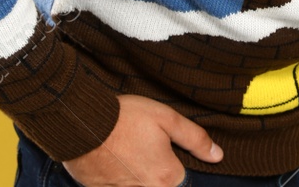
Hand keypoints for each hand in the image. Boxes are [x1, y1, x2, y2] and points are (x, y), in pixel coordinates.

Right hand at [62, 94, 222, 186]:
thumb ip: (195, 139)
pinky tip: (112, 156)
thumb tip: (217, 156)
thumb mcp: (166, 118)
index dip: (173, 160)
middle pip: (160, 183)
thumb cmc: (125, 118)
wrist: (81, 123)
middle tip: (139, 144)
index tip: (161, 146)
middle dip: (153, 166)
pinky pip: (118, 186)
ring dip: (135, 171)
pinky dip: (117, 176)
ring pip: (139, 185)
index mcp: (167, 176)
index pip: (181, 177)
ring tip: (125, 148)